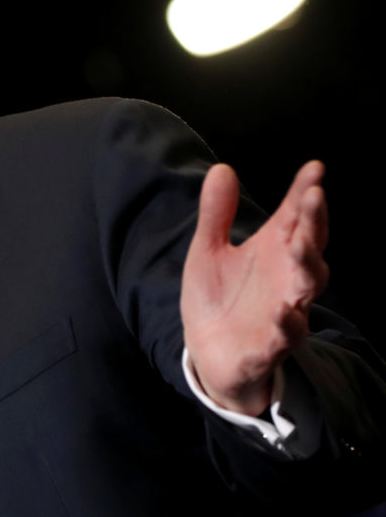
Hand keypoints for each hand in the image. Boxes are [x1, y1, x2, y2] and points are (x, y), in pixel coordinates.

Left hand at [181, 161, 328, 414]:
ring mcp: (283, 313)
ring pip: (306, 290)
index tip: (314, 168)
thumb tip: (222, 168)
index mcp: (274, 251)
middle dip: (314, 223)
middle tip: (314, 196)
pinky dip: (286, 326)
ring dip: (307, 268)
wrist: (208, 353)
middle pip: (309, 248)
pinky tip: (282, 312)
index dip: (305, 193)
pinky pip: (284, 338)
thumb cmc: (218, 297)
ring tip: (299, 246)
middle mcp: (286, 279)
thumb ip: (218, 213)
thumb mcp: (208, 251)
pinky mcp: (269, 347)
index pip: (295, 218)